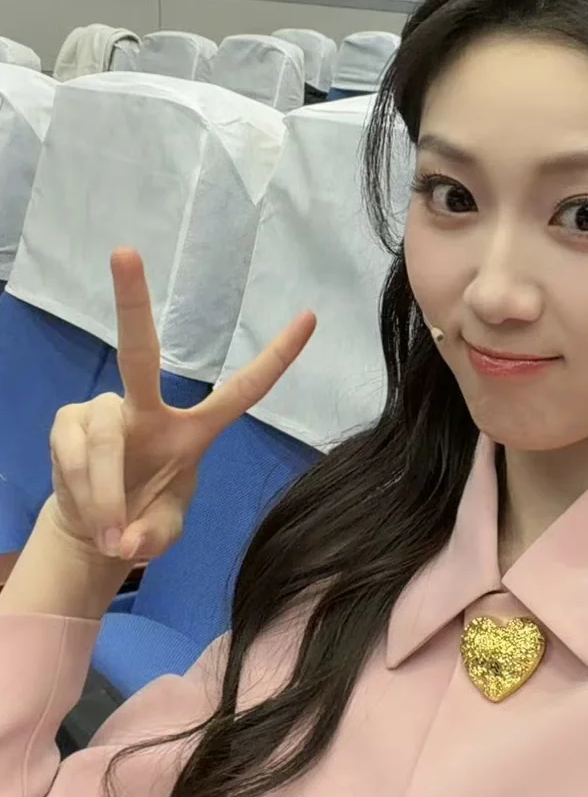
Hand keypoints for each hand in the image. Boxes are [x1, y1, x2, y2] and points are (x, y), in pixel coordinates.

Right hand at [48, 249, 315, 564]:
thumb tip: (127, 545)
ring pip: (102, 438)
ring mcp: (102, 412)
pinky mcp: (66, 423)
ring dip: (105, 494)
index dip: (277, 357)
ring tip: (110, 533)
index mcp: (193, 430)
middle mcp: (146, 409)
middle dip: (131, 301)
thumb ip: (153, 538)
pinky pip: (73, 455)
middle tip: (123, 251)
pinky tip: (91, 515)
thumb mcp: (160, 534)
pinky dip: (85, 495)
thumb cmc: (141, 519)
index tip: (311, 317)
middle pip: (138, 351)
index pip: (243, 390)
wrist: (90, 532)